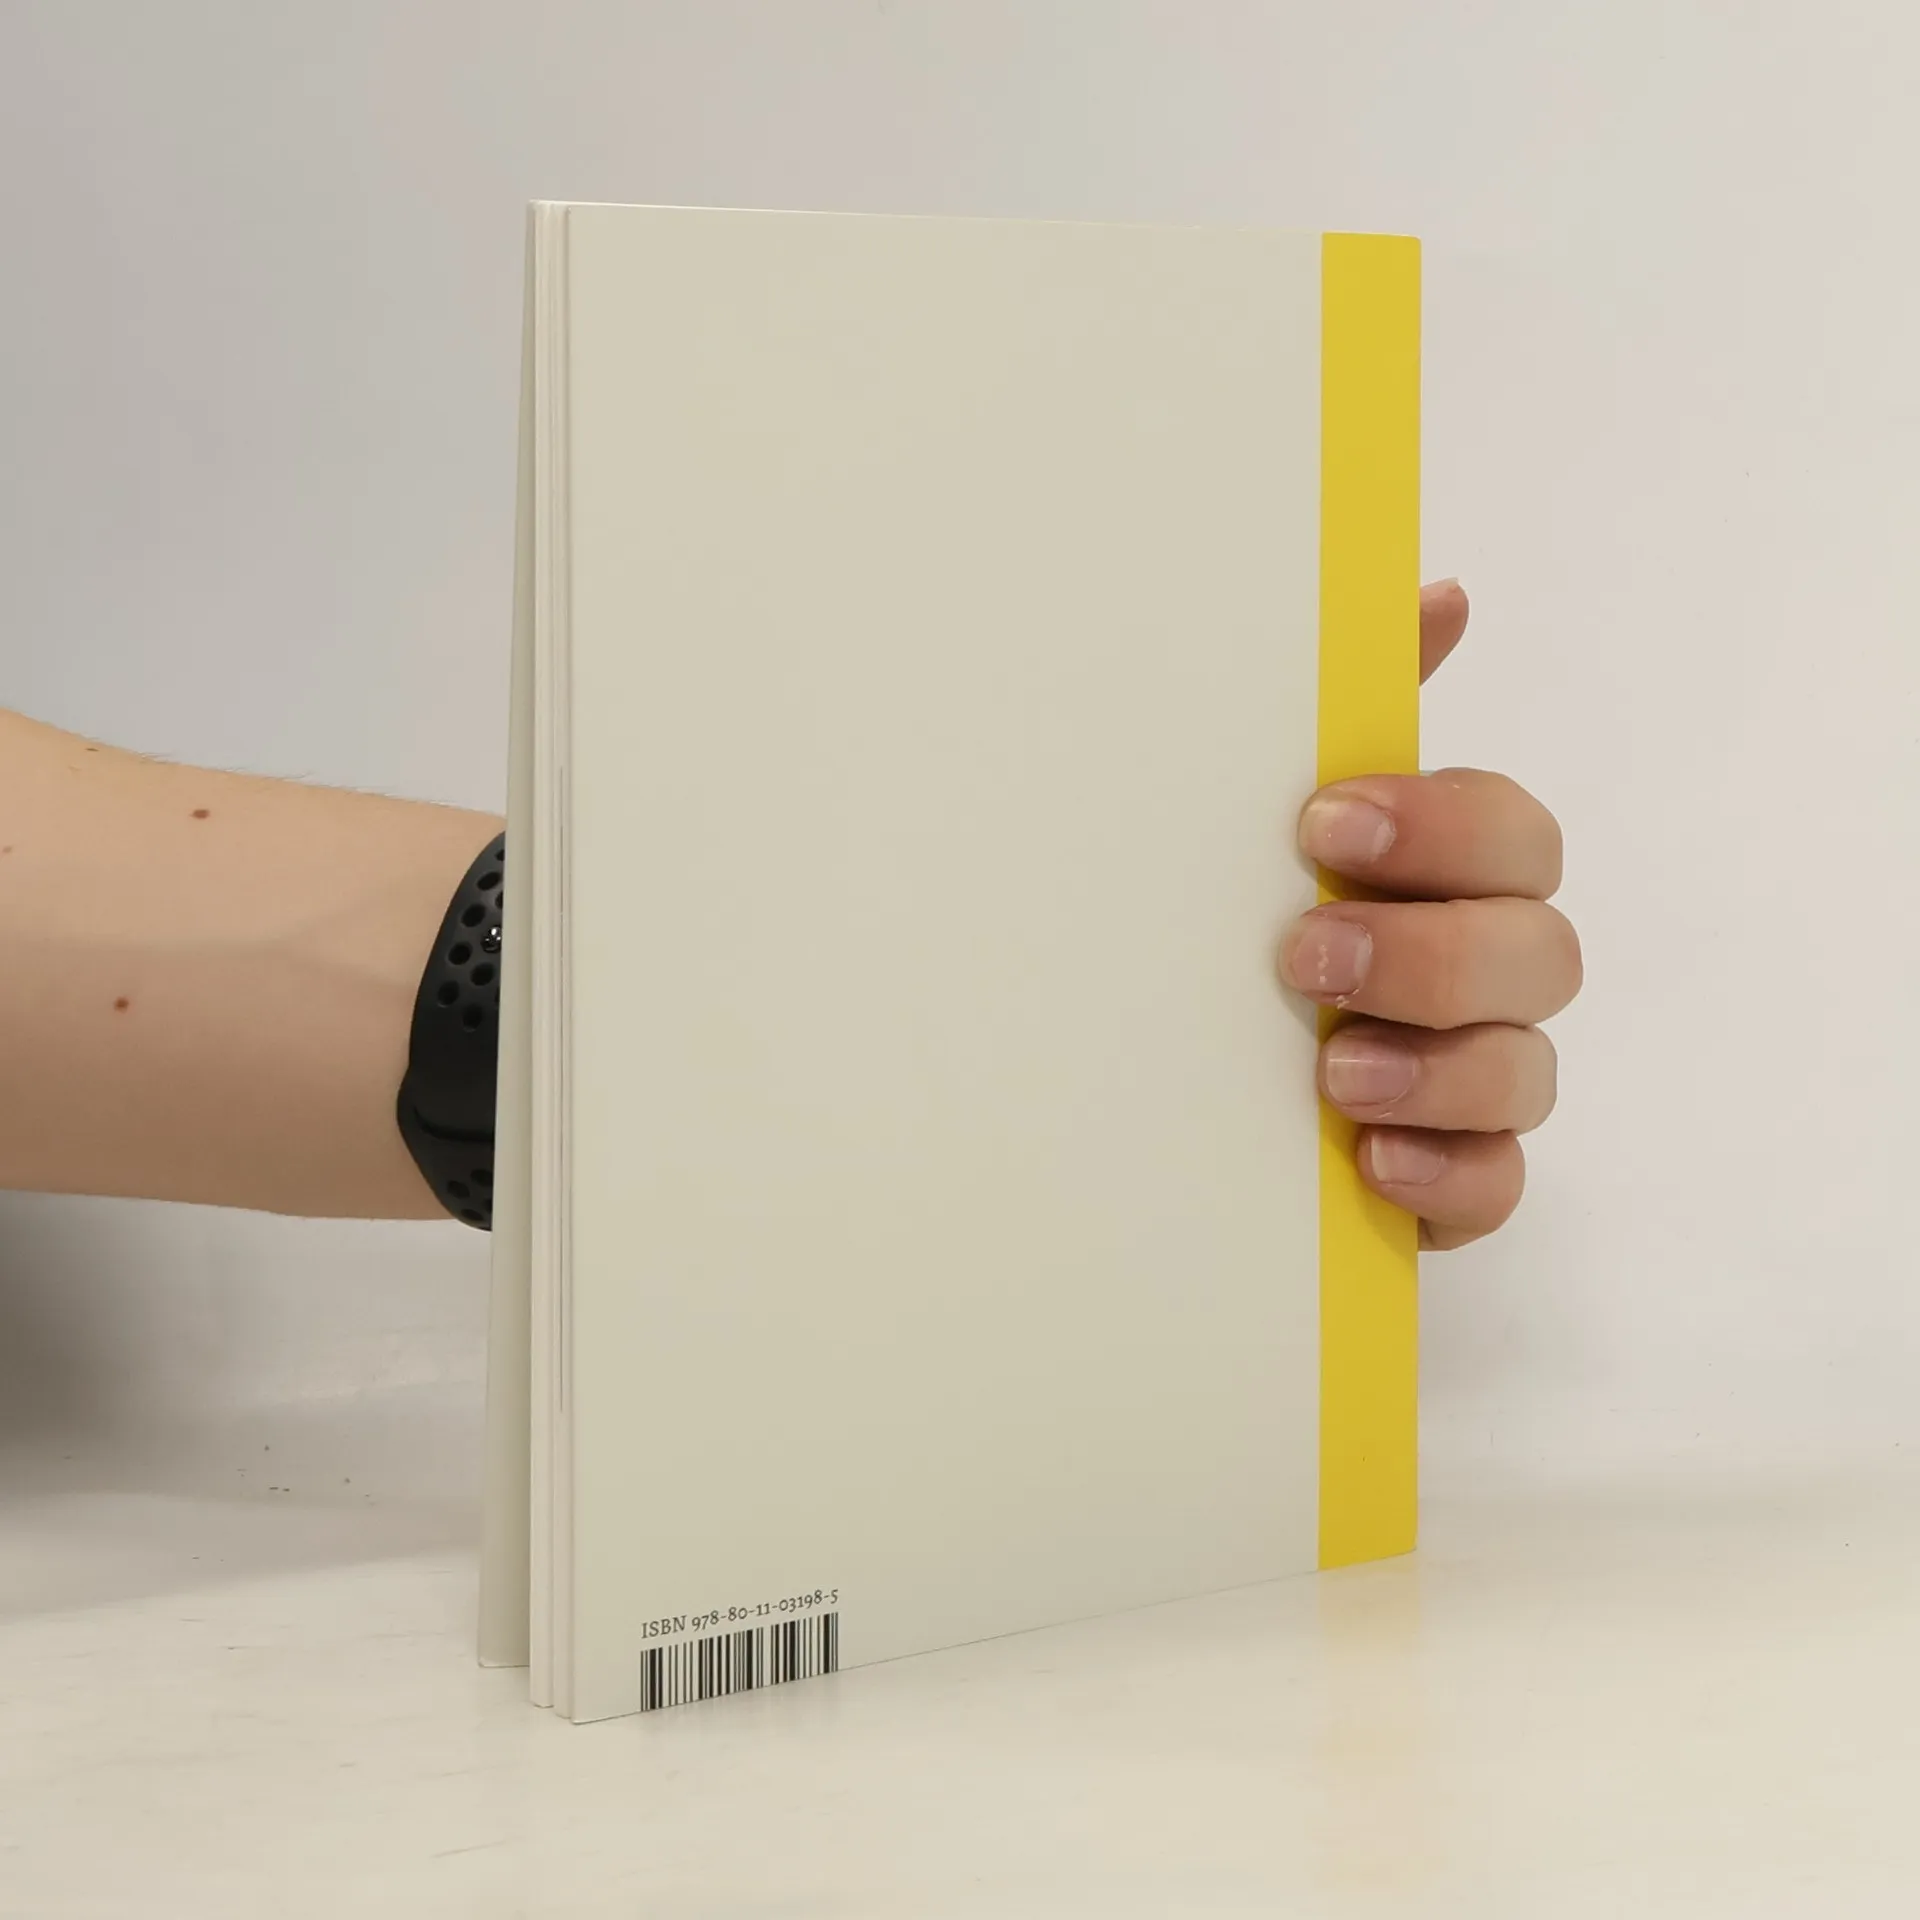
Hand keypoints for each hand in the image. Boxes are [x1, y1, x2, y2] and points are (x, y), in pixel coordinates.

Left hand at [1280, 582, 1579, 1249]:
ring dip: (1439, 1066)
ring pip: (1527, 1072)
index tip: (1323, 824)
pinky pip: (1500, 1186)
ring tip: (1330, 1070)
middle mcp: (1481, 974)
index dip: (1442, 827)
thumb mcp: (1262, 815)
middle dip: (1432, 952)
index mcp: (1446, 877)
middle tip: (1304, 955)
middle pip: (1542, 952)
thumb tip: (1440, 592)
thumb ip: (1347, 711)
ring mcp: (1474, 1083)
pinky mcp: (1450, 1177)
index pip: (1512, 835)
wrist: (1151, 1072)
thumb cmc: (1233, 922)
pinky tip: (1371, 1160)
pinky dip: (1447, 1174)